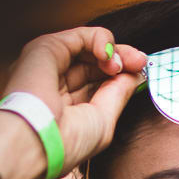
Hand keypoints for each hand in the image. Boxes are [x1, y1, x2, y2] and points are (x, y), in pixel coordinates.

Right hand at [0, 26, 145, 178]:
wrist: (38, 142)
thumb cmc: (65, 143)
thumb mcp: (103, 119)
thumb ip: (118, 93)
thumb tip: (135, 74)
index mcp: (65, 106)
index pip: (97, 82)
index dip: (120, 75)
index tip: (141, 73)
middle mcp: (54, 85)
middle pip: (93, 63)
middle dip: (121, 59)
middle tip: (140, 62)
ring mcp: (48, 66)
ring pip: (87, 46)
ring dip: (112, 50)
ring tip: (121, 64)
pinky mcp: (44, 49)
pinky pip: (78, 36)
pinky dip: (99, 39)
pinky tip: (107, 55)